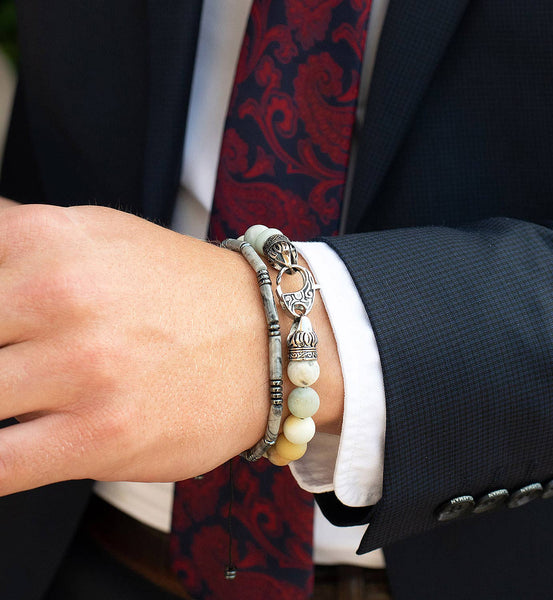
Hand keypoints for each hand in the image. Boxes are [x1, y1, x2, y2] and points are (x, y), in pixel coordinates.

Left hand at [0, 203, 342, 494]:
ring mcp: (81, 369)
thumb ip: (14, 238)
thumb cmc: (181, 289)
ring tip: (18, 393)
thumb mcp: (98, 234)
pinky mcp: (101, 436)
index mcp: (46, 238)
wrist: (266, 337)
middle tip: (10, 365)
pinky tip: (10, 442)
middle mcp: (59, 295)